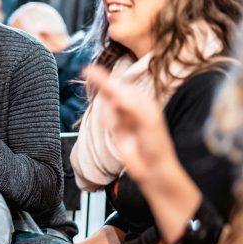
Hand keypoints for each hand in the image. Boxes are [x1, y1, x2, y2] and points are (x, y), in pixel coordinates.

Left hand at [84, 65, 201, 243]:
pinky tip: (116, 97)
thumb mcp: (120, 131)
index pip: (118, 90)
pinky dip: (128, 103)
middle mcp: (144, 107)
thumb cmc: (139, 153)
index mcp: (135, 108)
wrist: (154, 173)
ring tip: (97, 77)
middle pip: (122, 89)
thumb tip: (106, 99)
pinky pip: (140, 111)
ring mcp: (150, 114)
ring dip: (113, 87)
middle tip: (88, 70)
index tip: (87, 70)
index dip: (103, 80)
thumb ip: (114, 114)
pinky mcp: (154, 124)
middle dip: (105, 80)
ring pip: (129, 96)